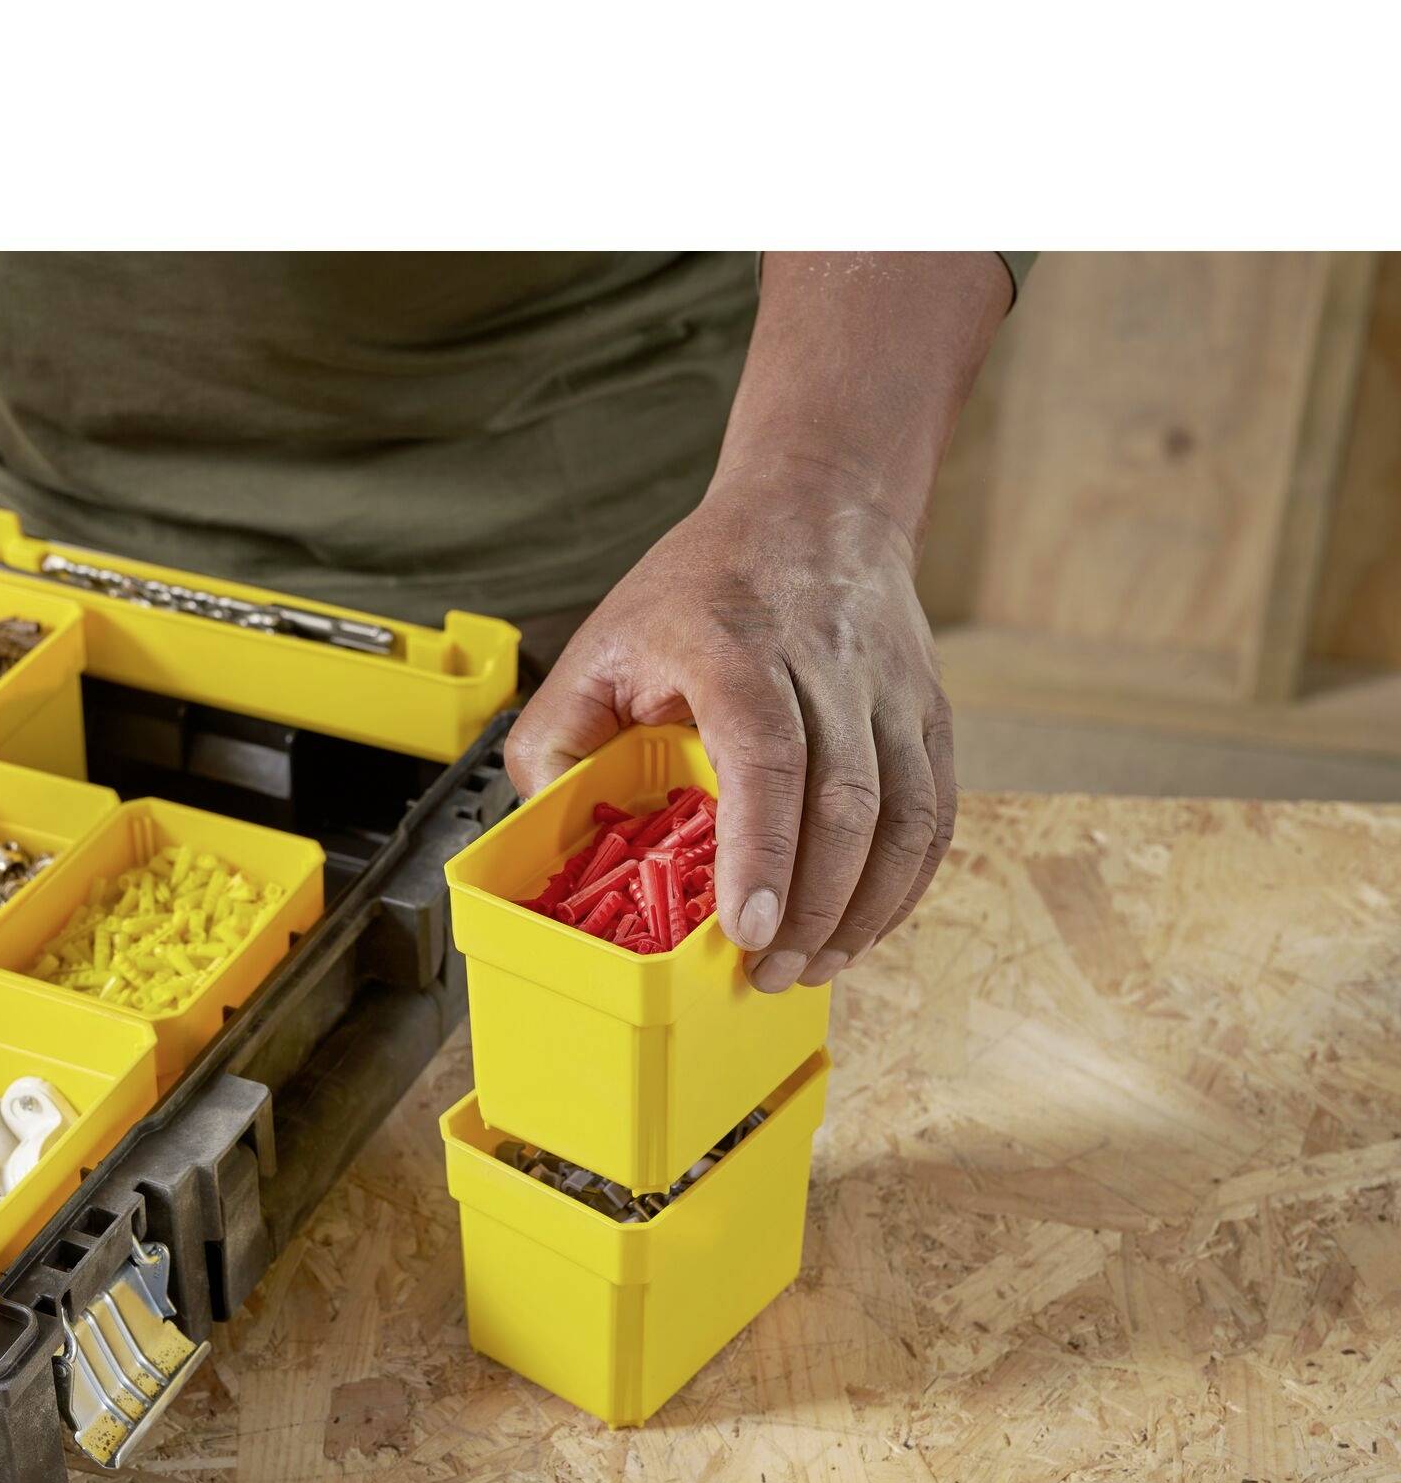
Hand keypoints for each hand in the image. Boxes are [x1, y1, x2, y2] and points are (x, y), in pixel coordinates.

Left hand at [503, 467, 955, 990]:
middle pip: (843, 799)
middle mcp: (826, 663)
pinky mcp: (928, 712)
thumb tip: (547, 827)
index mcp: (734, 645)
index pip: (763, 751)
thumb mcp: (601, 641)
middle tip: (767, 973)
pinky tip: (864, 927)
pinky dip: (906, 884)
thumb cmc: (696, 589)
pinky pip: (935, 813)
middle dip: (810, 906)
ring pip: (904, 815)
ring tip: (813, 965)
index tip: (745, 927)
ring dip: (863, 908)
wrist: (812, 509)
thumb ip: (556, 732)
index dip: (760, 848)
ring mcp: (889, 688)